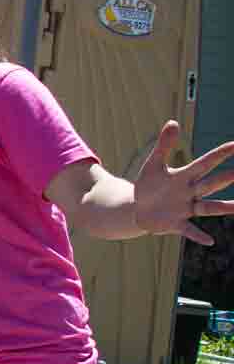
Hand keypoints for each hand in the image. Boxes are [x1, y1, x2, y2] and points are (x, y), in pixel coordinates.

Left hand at [130, 121, 233, 243]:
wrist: (138, 208)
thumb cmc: (150, 184)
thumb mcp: (154, 164)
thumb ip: (164, 145)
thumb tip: (173, 122)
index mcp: (185, 176)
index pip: (206, 162)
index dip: (220, 154)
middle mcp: (190, 192)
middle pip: (211, 184)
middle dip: (227, 178)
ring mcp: (185, 208)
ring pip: (208, 207)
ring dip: (223, 207)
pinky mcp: (175, 223)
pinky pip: (189, 230)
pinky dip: (198, 235)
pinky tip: (210, 241)